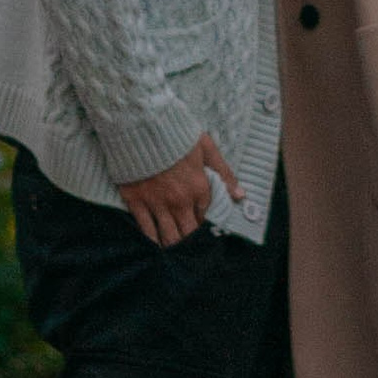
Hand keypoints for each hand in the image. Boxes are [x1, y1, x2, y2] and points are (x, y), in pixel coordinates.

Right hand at [117, 134, 238, 247]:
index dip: (203, 225)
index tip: (201, 229)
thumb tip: (241, 196)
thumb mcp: (206, 148)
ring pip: (168, 237)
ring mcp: (156, 203)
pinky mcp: (136, 202)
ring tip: (174, 252)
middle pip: (188, 234)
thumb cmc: (175, 133)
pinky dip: (152, 240)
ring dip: (173, 246)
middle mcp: (179, 201)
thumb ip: (224, 173)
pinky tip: (155, 246)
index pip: (205, 218)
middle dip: (190, 243)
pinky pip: (145, 230)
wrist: (141, 125)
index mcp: (199, 188)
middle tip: (189, 250)